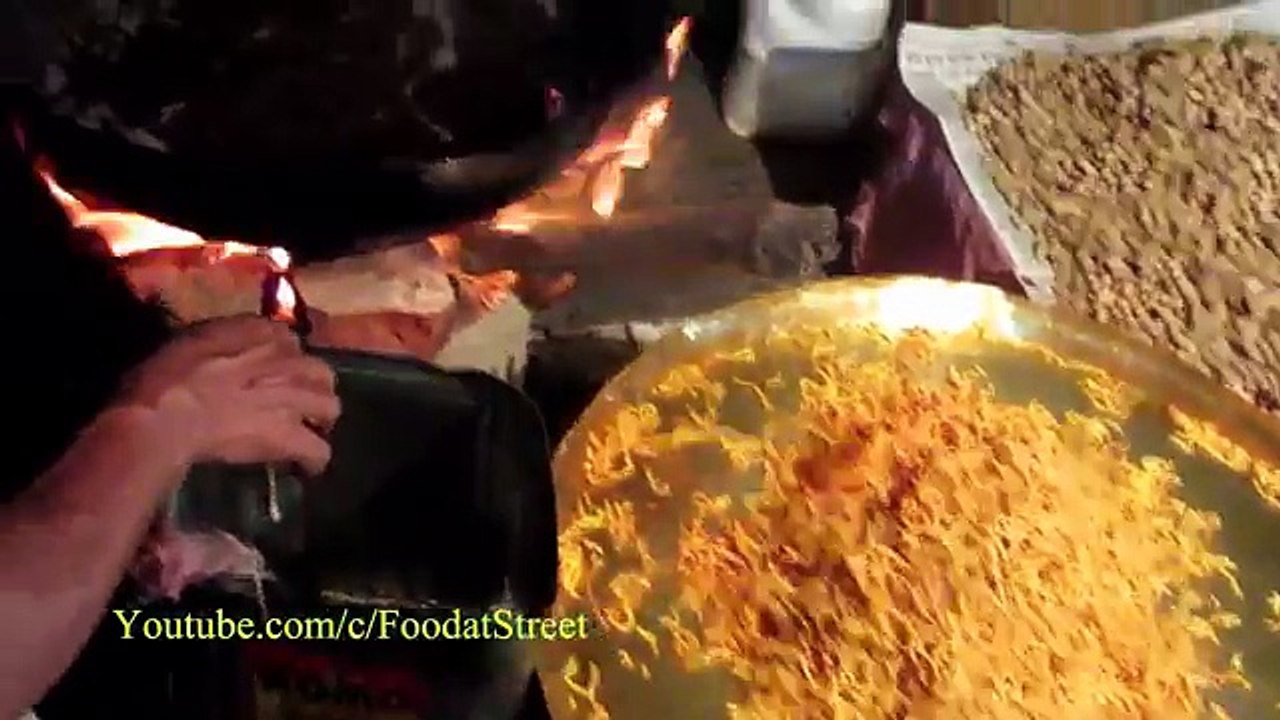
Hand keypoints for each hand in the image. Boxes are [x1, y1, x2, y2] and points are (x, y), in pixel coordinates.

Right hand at [117, 316, 339, 474]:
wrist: (164, 415)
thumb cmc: (164, 376)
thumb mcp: (195, 338)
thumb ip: (227, 338)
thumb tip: (235, 347)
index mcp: (262, 332)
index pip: (290, 340)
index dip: (285, 360)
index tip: (273, 373)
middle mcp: (287, 360)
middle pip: (320, 372)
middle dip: (313, 388)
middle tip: (298, 404)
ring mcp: (292, 398)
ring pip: (331, 407)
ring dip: (321, 420)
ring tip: (307, 432)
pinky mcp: (288, 435)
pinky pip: (319, 450)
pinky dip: (314, 460)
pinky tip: (305, 467)